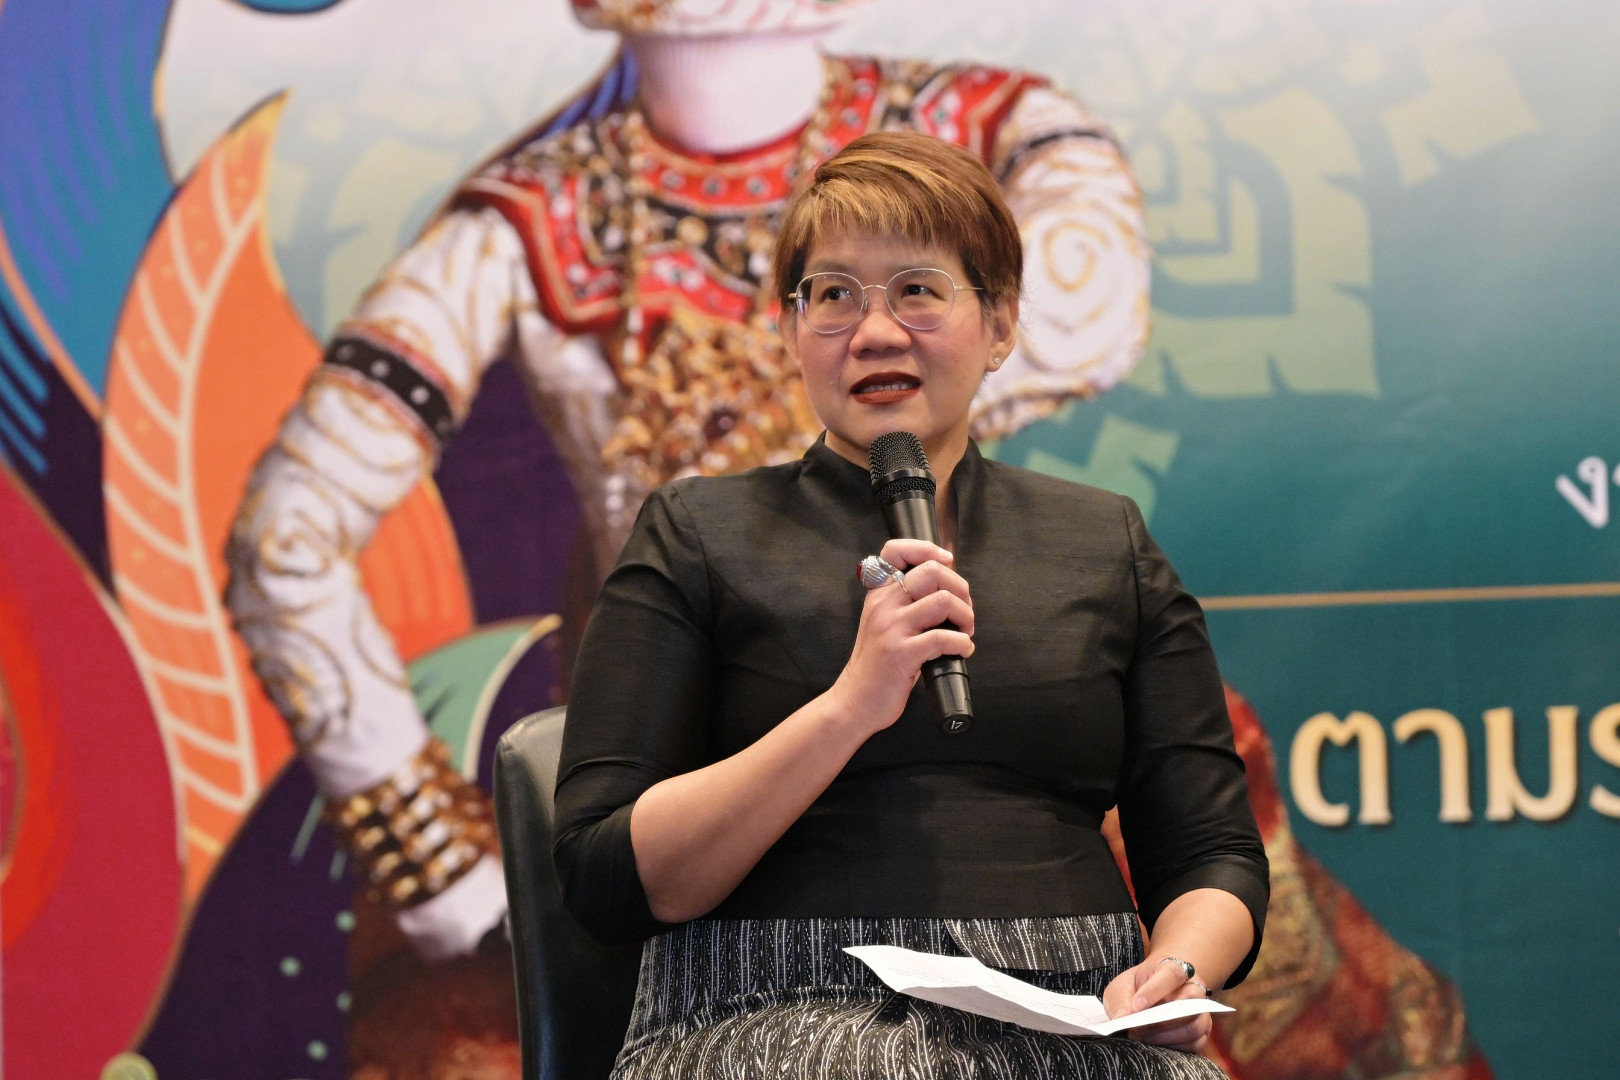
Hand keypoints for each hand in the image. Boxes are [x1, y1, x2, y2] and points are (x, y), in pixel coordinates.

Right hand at [828, 538, 974, 733]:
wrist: (854, 701)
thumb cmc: (875, 665)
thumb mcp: (881, 624)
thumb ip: (904, 604)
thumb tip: (946, 591)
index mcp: (878, 595)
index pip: (895, 550)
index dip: (926, 548)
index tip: (947, 560)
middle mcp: (883, 605)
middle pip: (932, 571)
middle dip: (960, 589)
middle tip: (963, 611)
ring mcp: (892, 628)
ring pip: (943, 600)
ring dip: (966, 616)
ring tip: (965, 631)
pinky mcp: (902, 653)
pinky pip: (945, 638)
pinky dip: (963, 644)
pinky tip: (962, 651)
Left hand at [1102, 957, 1212, 1053]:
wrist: (1154, 989)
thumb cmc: (1138, 986)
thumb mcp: (1122, 987)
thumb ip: (1121, 1001)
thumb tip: (1123, 1019)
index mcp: (1172, 968)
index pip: (1171, 975)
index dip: (1154, 991)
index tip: (1136, 1007)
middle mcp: (1193, 988)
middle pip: (1188, 1003)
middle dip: (1160, 1021)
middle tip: (1135, 1029)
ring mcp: (1200, 1010)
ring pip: (1194, 1026)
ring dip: (1166, 1036)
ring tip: (1141, 1037)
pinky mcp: (1202, 1030)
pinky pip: (1195, 1042)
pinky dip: (1174, 1047)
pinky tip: (1155, 1044)